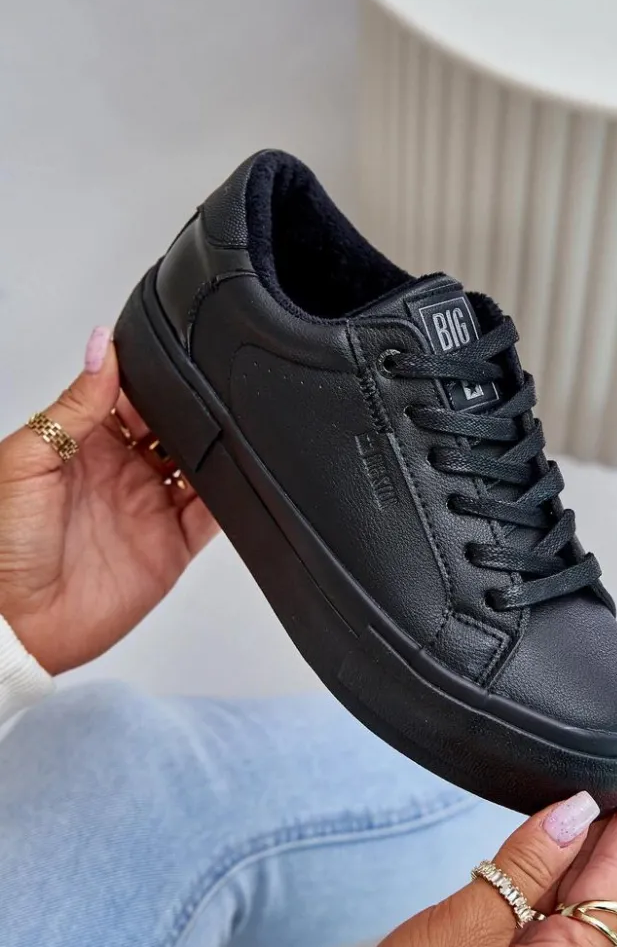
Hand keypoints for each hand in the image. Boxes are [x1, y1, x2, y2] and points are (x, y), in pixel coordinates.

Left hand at [0, 328, 217, 673]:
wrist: (18, 623)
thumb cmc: (5, 544)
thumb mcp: (29, 459)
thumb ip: (74, 404)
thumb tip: (102, 346)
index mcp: (86, 442)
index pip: (131, 396)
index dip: (155, 377)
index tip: (179, 357)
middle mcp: (123, 471)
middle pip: (173, 426)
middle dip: (195, 408)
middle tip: (211, 394)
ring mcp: (150, 506)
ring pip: (199, 464)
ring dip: (216, 447)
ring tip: (231, 429)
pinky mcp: (172, 544)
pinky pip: (213, 514)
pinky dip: (232, 497)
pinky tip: (241, 476)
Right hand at [382, 770, 616, 946]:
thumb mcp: (466, 927)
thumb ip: (523, 870)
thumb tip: (570, 811)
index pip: (616, 882)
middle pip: (604, 887)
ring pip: (577, 896)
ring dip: (589, 844)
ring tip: (603, 794)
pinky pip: (550, 907)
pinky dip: (558, 868)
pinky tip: (560, 840)